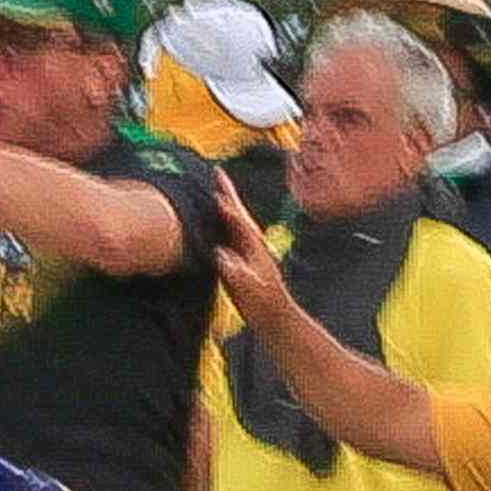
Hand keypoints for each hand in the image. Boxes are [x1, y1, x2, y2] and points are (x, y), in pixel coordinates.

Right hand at [211, 180, 294, 324]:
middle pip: (238, 213)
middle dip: (228, 192)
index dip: (229, 209)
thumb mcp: (250, 290)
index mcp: (256, 249)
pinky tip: (215, 219)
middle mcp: (254, 245)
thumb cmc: (264, 305)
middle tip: (218, 172)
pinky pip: (230, 233)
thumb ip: (237, 273)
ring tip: (216, 188)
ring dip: (226, 203)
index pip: (240, 223)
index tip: (218, 194)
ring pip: (235, 221)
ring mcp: (249, 251)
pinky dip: (222, 221)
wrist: (275, 318)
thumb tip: (222, 255)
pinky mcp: (243, 258)